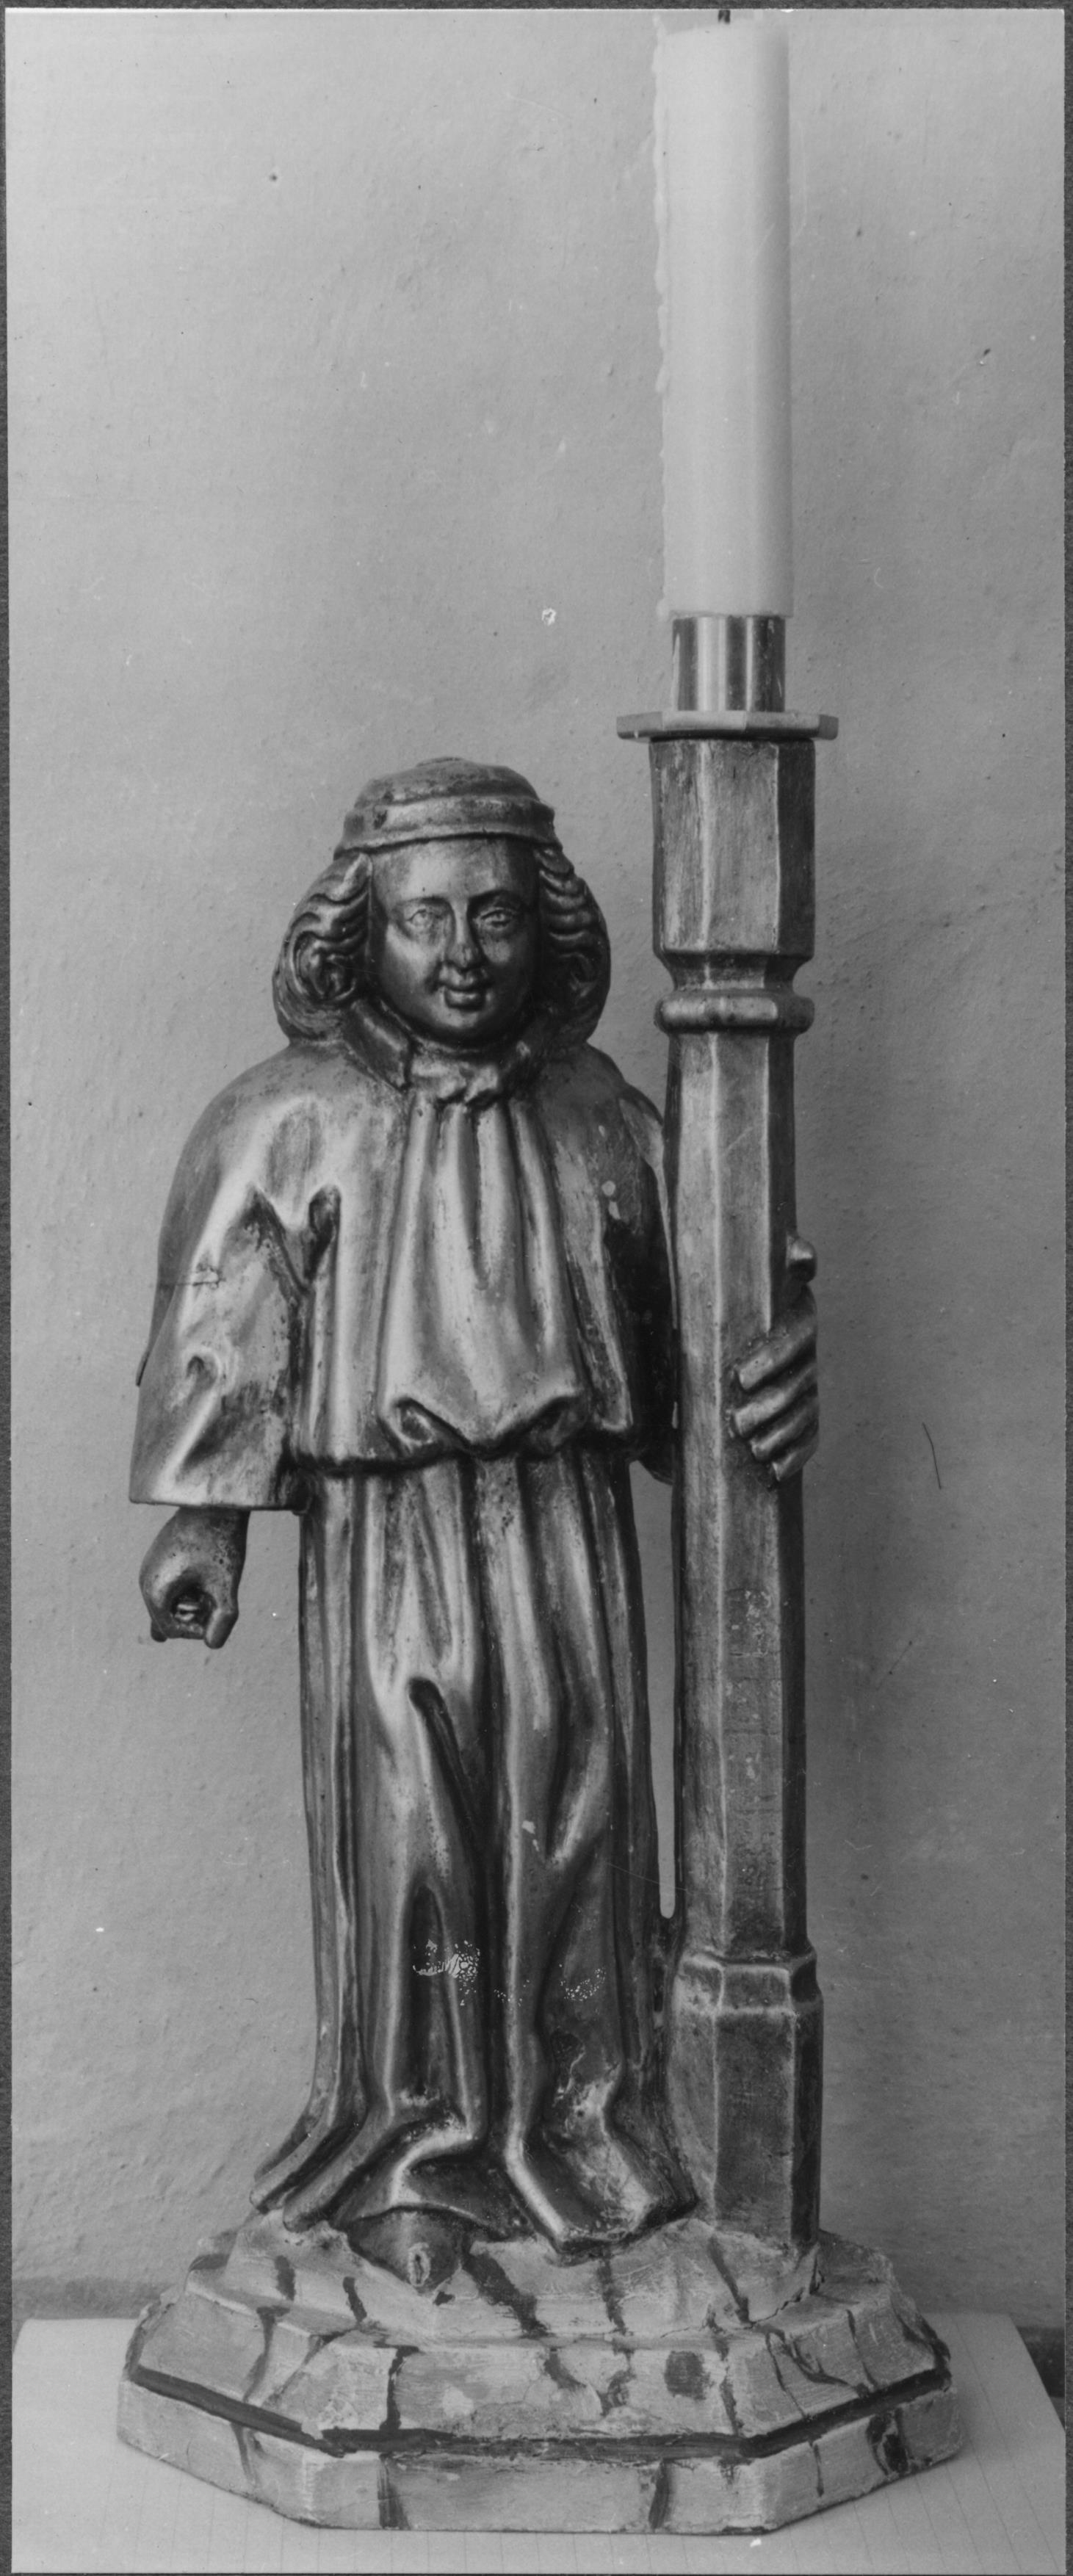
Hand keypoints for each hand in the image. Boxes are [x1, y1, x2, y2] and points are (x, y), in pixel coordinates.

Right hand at [139, 1507, 247, 1647]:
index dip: (198, 1628)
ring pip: (168, 1604)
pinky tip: (203, 1569)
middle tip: (213, 1591)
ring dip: (190, 1602)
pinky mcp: (158, 1559)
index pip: (171, 1631)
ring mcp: (149, 1568)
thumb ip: (223, 1618)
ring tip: (209, 1578)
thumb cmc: (220, 1542)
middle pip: (167, 1619)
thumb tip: (212, 1646)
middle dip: (191, 1615)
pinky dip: (186, 1588)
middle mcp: (144, 1581)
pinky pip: (168, 1588)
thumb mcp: (225, 1583)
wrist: (213, 1502)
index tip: (219, 1607)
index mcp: (154, 1591)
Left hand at [729, 1238, 817, 1484]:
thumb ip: (763, 1270)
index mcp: (791, 1315)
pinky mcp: (800, 1417)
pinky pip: (808, 1437)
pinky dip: (794, 1455)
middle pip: (801, 1379)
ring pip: (805, 1411)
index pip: (799, 1332)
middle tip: (738, 1422)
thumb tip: (804, 1255)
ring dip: (782, 1432)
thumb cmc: (712, 1316)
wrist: (692, 1363)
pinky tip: (775, 1470)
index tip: (741, 1378)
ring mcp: (804, 1386)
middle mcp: (803, 1351)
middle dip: (772, 1404)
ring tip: (754, 1448)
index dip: (776, 1356)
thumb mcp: (720, 1292)